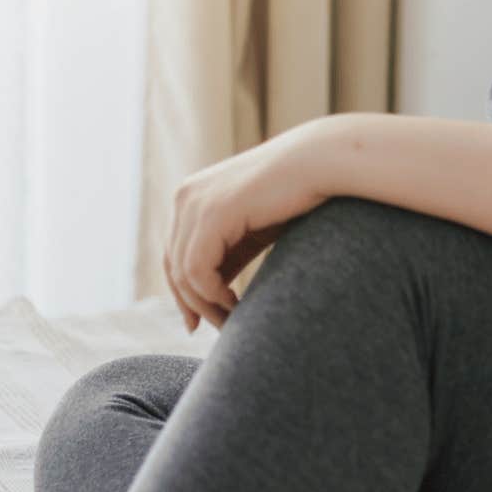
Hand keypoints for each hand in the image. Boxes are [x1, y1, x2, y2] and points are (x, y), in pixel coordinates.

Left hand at [167, 120, 331, 332]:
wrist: (319, 162)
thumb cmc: (295, 194)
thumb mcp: (252, 229)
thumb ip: (228, 253)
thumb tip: (212, 292)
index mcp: (190, 196)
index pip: (173, 254)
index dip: (184, 293)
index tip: (199, 324)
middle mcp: (184, 197)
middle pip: (172, 266)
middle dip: (192, 303)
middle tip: (219, 328)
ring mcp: (194, 205)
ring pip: (183, 273)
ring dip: (205, 304)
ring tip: (232, 320)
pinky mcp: (212, 215)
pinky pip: (197, 270)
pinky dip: (212, 294)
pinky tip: (235, 303)